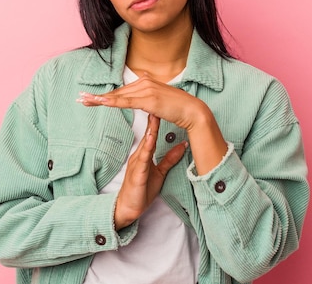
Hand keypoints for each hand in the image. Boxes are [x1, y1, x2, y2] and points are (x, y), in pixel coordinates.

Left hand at [77, 73, 205, 130]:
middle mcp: (144, 82)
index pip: (121, 91)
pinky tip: (101, 103)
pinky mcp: (149, 99)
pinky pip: (127, 102)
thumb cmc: (178, 108)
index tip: (91, 97)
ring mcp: (146, 90)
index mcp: (146, 82)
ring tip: (85, 101)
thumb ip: (149, 100)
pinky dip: (112, 102)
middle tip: (81, 98)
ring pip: (119, 96)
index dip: (105, 95)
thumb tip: (142, 103)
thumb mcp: (160, 102)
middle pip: (117, 92)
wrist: (192, 110)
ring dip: (100, 99)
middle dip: (97, 96)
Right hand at [113, 114, 186, 229]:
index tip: (165, 106)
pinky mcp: (136, 173)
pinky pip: (142, 159)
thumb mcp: (159, 173)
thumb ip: (170, 159)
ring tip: (154, 114)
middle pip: (147, 133)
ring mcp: (136, 163)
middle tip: (158, 102)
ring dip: (149, 129)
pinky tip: (150, 139)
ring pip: (144, 143)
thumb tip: (183, 146)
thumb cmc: (141, 190)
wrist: (128, 209)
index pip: (152, 133)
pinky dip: (146, 148)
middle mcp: (139, 155)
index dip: (157, 119)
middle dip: (152, 118)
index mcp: (144, 154)